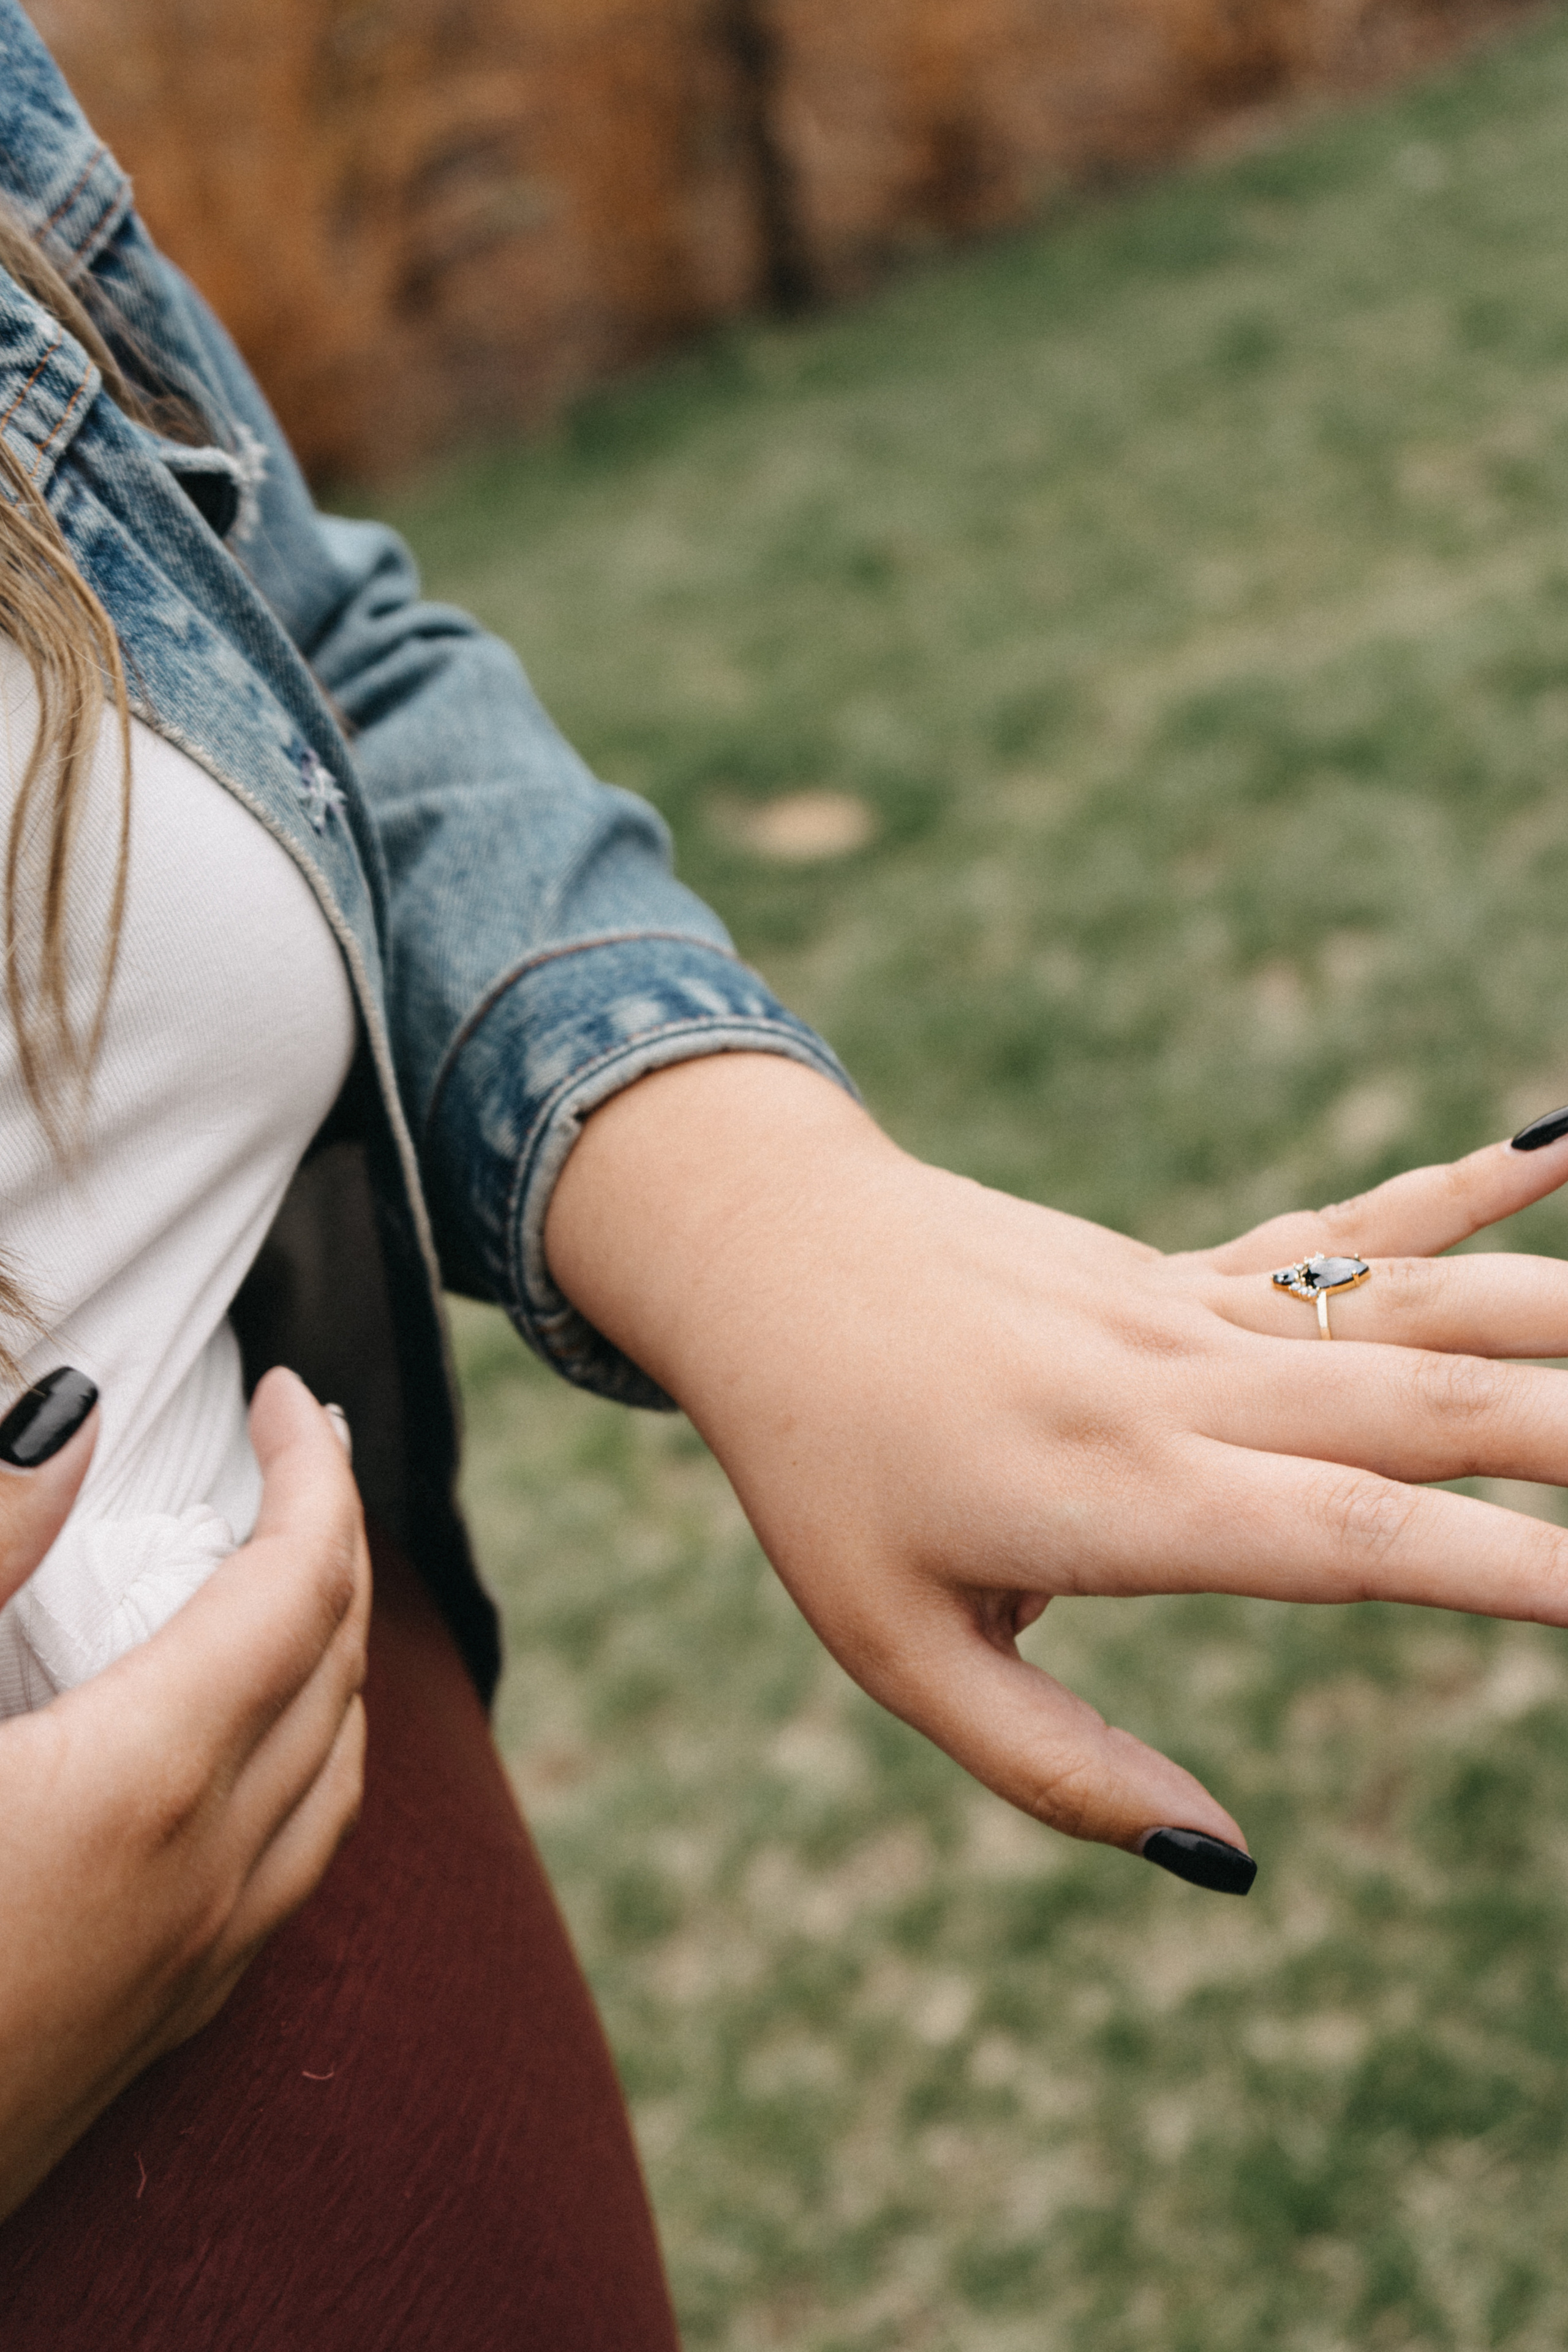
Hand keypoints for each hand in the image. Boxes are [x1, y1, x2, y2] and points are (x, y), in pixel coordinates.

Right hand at [0, 1365, 367, 2218]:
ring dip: (338, 1650)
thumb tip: (72, 1415)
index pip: (298, 1581)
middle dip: (335, 1535)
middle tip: (296, 1448)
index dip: (308, 1468)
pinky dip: (311, 1759)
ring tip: (298, 1572)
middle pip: (336, 1665)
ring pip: (337, 1771)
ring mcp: (194, 1966)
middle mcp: (206, 1875)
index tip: (281, 1389)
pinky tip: (254, 1749)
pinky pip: (297, 1862)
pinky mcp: (157, 2030)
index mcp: (146, 1783)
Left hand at [545, 1056, 1567, 1886]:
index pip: (1354, 1542)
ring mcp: (1193, 1311)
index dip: (1509, 1572)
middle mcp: (1181, 1387)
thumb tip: (1229, 1858)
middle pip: (1433, 1406)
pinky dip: (1461, 1187)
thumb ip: (1058, 1766)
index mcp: (1117, 1495)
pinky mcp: (1187, 1271)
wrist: (765, 1260)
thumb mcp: (897, 1653)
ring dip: (1559, 1316)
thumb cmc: (821, 1471)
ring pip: (1417, 1306)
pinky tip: (1558, 1136)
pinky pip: (1346, 1230)